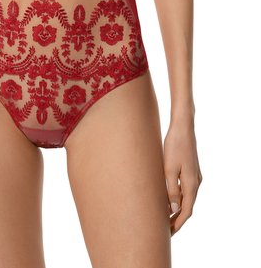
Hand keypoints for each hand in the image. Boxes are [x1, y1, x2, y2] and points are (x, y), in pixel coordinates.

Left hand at [163, 120, 201, 235]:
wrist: (183, 127)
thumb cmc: (174, 146)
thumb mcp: (169, 169)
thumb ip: (172, 190)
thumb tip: (174, 209)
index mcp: (192, 184)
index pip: (186, 211)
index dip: (177, 223)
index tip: (168, 233)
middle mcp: (196, 182)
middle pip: (188, 206)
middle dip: (177, 218)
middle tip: (164, 228)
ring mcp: (195, 175)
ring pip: (187, 197)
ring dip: (177, 208)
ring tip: (164, 215)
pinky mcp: (191, 169)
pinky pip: (186, 188)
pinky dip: (179, 196)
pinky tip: (169, 196)